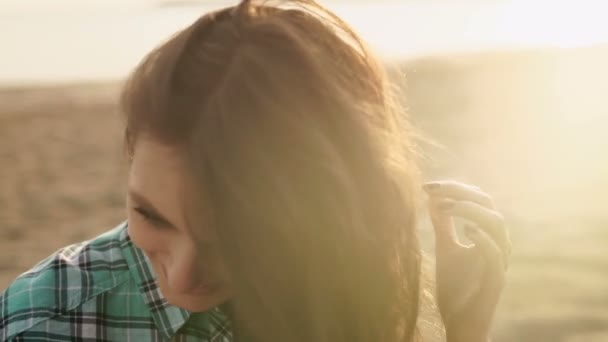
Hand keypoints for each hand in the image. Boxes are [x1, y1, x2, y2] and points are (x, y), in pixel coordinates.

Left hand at [423, 180, 510, 341]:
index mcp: (486, 233)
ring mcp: (499, 261)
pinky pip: (496, 254)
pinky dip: (483, 239)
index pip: (478, 199)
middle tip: (435, 191)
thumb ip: (443, 224)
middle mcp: (497, 243)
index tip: (427, 186)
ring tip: (445, 207)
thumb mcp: (446, 248)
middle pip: (488, 205)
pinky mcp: (495, 279)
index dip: (455, 188)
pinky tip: (466, 230)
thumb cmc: (456, 286)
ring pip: (496, 224)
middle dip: (461, 193)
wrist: (460, 322)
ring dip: (469, 210)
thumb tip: (433, 198)